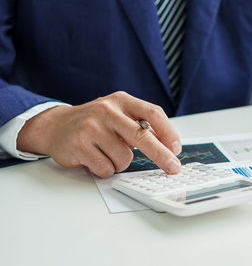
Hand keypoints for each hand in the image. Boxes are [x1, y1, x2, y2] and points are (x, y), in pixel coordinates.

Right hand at [17, 91, 181, 176]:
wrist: (55, 126)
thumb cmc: (94, 123)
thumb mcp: (118, 115)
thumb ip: (140, 125)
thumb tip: (168, 146)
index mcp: (121, 100)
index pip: (153, 113)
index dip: (168, 132)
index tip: (176, 149)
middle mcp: (107, 110)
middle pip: (142, 137)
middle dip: (161, 155)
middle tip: (173, 168)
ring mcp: (91, 127)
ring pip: (124, 158)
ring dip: (120, 163)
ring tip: (107, 153)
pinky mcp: (78, 145)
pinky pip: (106, 168)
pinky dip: (105, 169)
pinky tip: (95, 158)